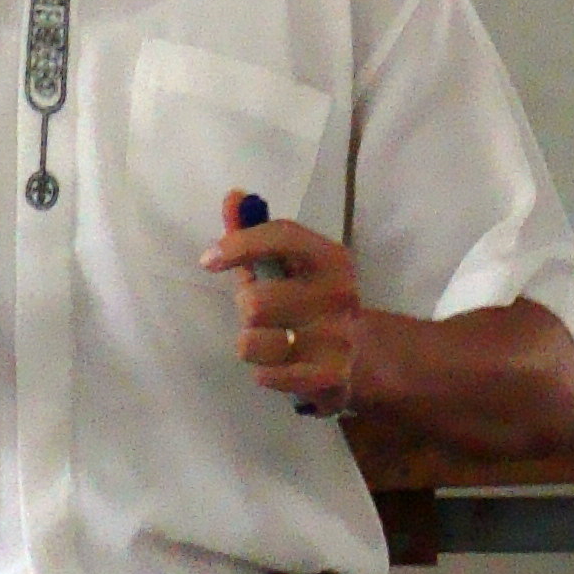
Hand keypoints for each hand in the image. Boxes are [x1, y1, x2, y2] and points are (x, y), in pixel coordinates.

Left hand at [207, 196, 372, 417]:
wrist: (365, 357)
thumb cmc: (310, 304)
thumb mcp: (287, 267)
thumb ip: (256, 234)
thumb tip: (232, 197)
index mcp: (331, 258)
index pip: (283, 237)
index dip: (240, 244)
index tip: (208, 261)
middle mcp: (339, 293)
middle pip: (255, 301)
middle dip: (246, 310)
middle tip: (264, 315)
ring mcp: (337, 337)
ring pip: (252, 342)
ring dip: (253, 344)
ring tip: (274, 343)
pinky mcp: (331, 376)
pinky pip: (267, 375)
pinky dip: (265, 372)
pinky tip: (282, 367)